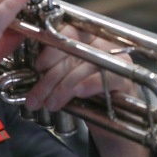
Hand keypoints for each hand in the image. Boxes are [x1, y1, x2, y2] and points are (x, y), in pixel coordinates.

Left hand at [24, 23, 155, 156]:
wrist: (113, 123)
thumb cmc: (87, 99)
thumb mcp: (65, 82)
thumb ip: (52, 72)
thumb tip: (29, 74)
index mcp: (88, 39)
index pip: (68, 33)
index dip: (50, 49)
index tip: (37, 68)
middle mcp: (103, 45)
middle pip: (73, 52)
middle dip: (49, 77)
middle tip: (35, 97)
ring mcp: (117, 60)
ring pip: (84, 66)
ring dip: (62, 87)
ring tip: (50, 104)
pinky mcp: (126, 78)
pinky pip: (104, 78)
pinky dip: (87, 85)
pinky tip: (77, 94)